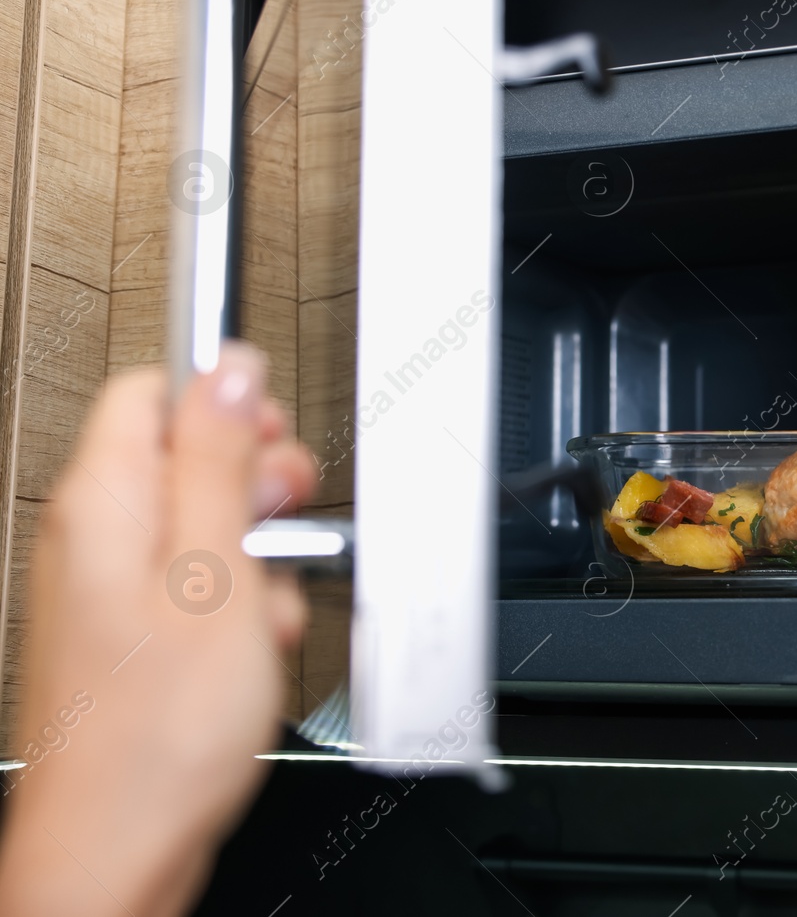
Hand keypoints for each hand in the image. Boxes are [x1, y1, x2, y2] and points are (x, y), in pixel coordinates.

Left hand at [0, 343, 316, 916]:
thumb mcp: (218, 574)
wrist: (116, 845)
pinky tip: (254, 645)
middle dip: (257, 485)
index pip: (156, 390)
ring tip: (270, 605)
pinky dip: (241, 606)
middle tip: (283, 524)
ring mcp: (108, 589)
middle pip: (186, 456)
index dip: (228, 406)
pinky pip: (198, 587)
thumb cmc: (155, 733)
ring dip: (260, 555)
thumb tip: (229, 371)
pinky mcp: (130, 635)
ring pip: (204, 526)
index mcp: (102, 503)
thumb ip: (222, 463)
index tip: (271, 449)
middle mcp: (92, 538)